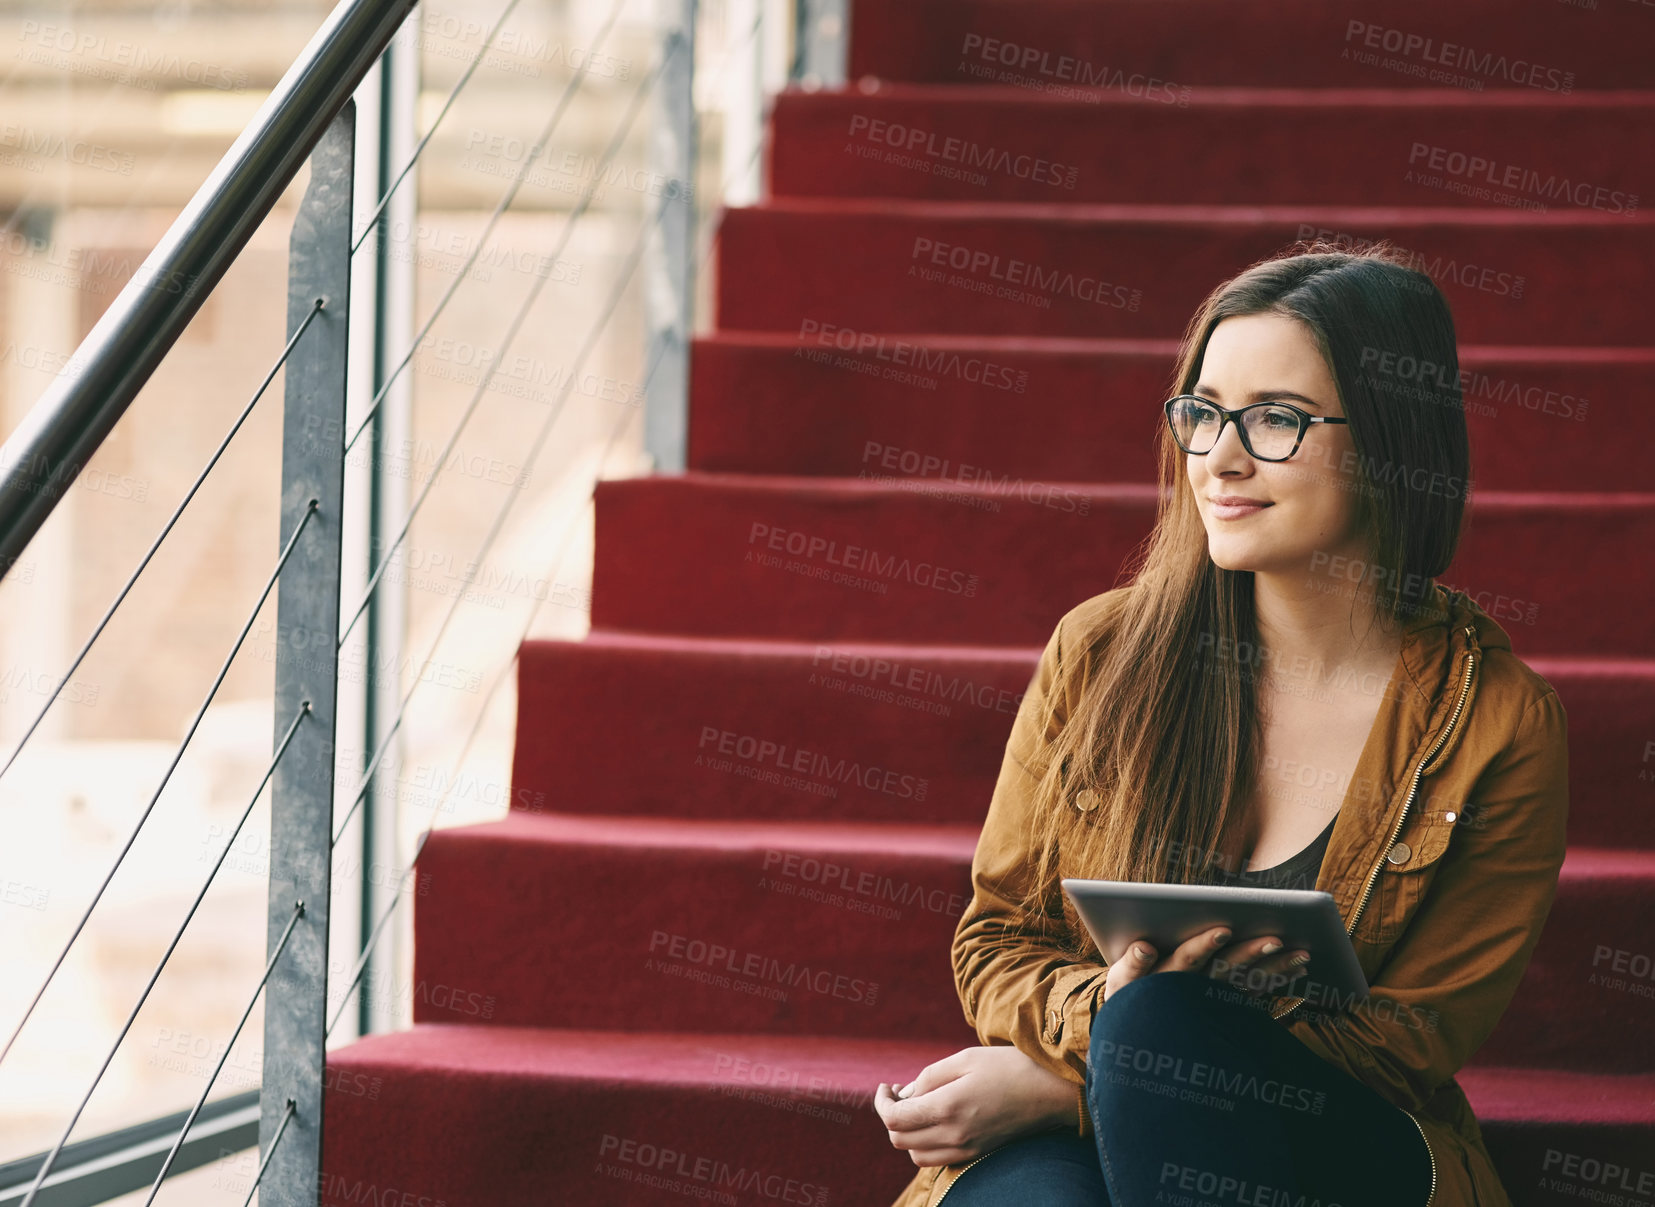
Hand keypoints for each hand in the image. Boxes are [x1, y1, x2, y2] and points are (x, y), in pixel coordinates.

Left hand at [873, 1045, 1076, 1166]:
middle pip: (900, 1140)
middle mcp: (955, 1135)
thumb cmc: (1009, 1067)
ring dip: (907, 1133)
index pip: (894, 1119)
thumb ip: (929, 1077)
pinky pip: (937, 1159)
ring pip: (916, 1155)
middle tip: (900, 1092)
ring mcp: (966, 1149)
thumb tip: (905, 1094)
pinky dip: (925, 1143)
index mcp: (948, 1108)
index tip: (886, 1086)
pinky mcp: (976, 1154)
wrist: (1051, 1091)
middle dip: (890, 1117)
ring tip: (916, 1105)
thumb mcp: (965, 1058)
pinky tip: (935, 1119)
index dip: (881, 1103)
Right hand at [1101, 926, 1309, 1003]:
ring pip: (1249, 983)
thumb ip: (1132, 963)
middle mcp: (1195, 990)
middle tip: (1278, 939)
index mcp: (1166, 977)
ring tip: (1302, 956)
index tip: (1224, 928)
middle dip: (1251, 954)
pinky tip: (1298, 969)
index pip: (1187, 957)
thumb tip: (1144, 946)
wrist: (1142, 1042)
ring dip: (1276, 970)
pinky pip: (1258, 994)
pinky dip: (1277, 980)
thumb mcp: (1122, 983)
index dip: (1204, 944)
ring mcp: (1215, 1001)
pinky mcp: (1230, 1009)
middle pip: (1226, 970)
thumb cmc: (1130, 998)